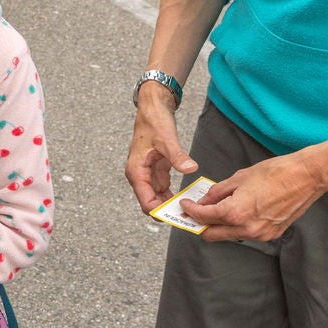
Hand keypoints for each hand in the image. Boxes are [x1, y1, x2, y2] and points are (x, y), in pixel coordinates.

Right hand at [125, 84, 196, 212]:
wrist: (152, 108)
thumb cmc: (154, 121)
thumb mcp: (167, 139)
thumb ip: (178, 156)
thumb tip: (191, 169)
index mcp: (136, 172)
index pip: (146, 202)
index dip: (160, 212)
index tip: (177, 218)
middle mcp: (140, 176)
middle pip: (151, 203)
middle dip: (167, 212)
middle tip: (187, 218)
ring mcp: (147, 174)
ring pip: (157, 198)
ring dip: (170, 205)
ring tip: (189, 211)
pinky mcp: (156, 170)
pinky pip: (163, 189)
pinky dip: (172, 195)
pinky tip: (186, 198)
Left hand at [184, 151, 327, 242]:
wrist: (306, 177)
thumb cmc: (276, 172)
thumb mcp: (239, 178)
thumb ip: (218, 192)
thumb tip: (205, 200)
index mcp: (235, 213)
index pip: (203, 217)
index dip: (190, 211)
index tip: (185, 205)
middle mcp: (246, 229)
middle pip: (212, 235)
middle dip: (200, 224)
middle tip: (194, 212)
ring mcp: (260, 234)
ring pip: (229, 235)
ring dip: (219, 225)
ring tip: (216, 209)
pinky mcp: (270, 234)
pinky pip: (245, 233)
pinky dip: (236, 225)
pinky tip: (236, 211)